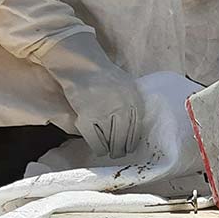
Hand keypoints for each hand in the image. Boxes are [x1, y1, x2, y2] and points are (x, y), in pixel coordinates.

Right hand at [40, 31, 146, 159]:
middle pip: (124, 137)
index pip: (137, 128)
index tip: (130, 147)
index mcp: (134, 99)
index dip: (133, 141)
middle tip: (118, 153)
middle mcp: (123, 107)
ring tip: (109, 152)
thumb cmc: (103, 74)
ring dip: (110, 150)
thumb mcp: (125, 85)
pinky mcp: (88, 117)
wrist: (81, 64)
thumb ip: (131, 102)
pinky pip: (95, 139)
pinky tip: (99, 149)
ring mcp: (105, 113)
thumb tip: (134, 122)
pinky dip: (98, 147)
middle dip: (121, 148)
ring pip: (111, 141)